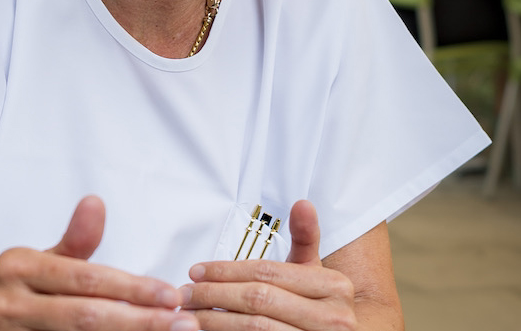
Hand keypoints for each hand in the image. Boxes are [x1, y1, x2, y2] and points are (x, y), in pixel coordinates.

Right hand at [0, 196, 195, 330]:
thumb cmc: (23, 290)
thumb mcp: (45, 259)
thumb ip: (77, 241)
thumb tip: (95, 203)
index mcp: (19, 266)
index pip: (87, 279)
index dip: (132, 289)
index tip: (171, 295)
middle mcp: (9, 303)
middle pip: (86, 317)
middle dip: (139, 321)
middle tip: (181, 322)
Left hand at [180, 200, 356, 330]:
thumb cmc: (320, 307)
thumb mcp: (317, 272)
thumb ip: (306, 239)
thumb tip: (302, 203)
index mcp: (334, 286)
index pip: (269, 273)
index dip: (227, 270)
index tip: (196, 271)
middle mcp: (332, 317)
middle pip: (258, 300)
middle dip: (214, 295)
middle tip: (185, 294)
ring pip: (254, 328)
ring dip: (214, 321)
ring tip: (189, 315)